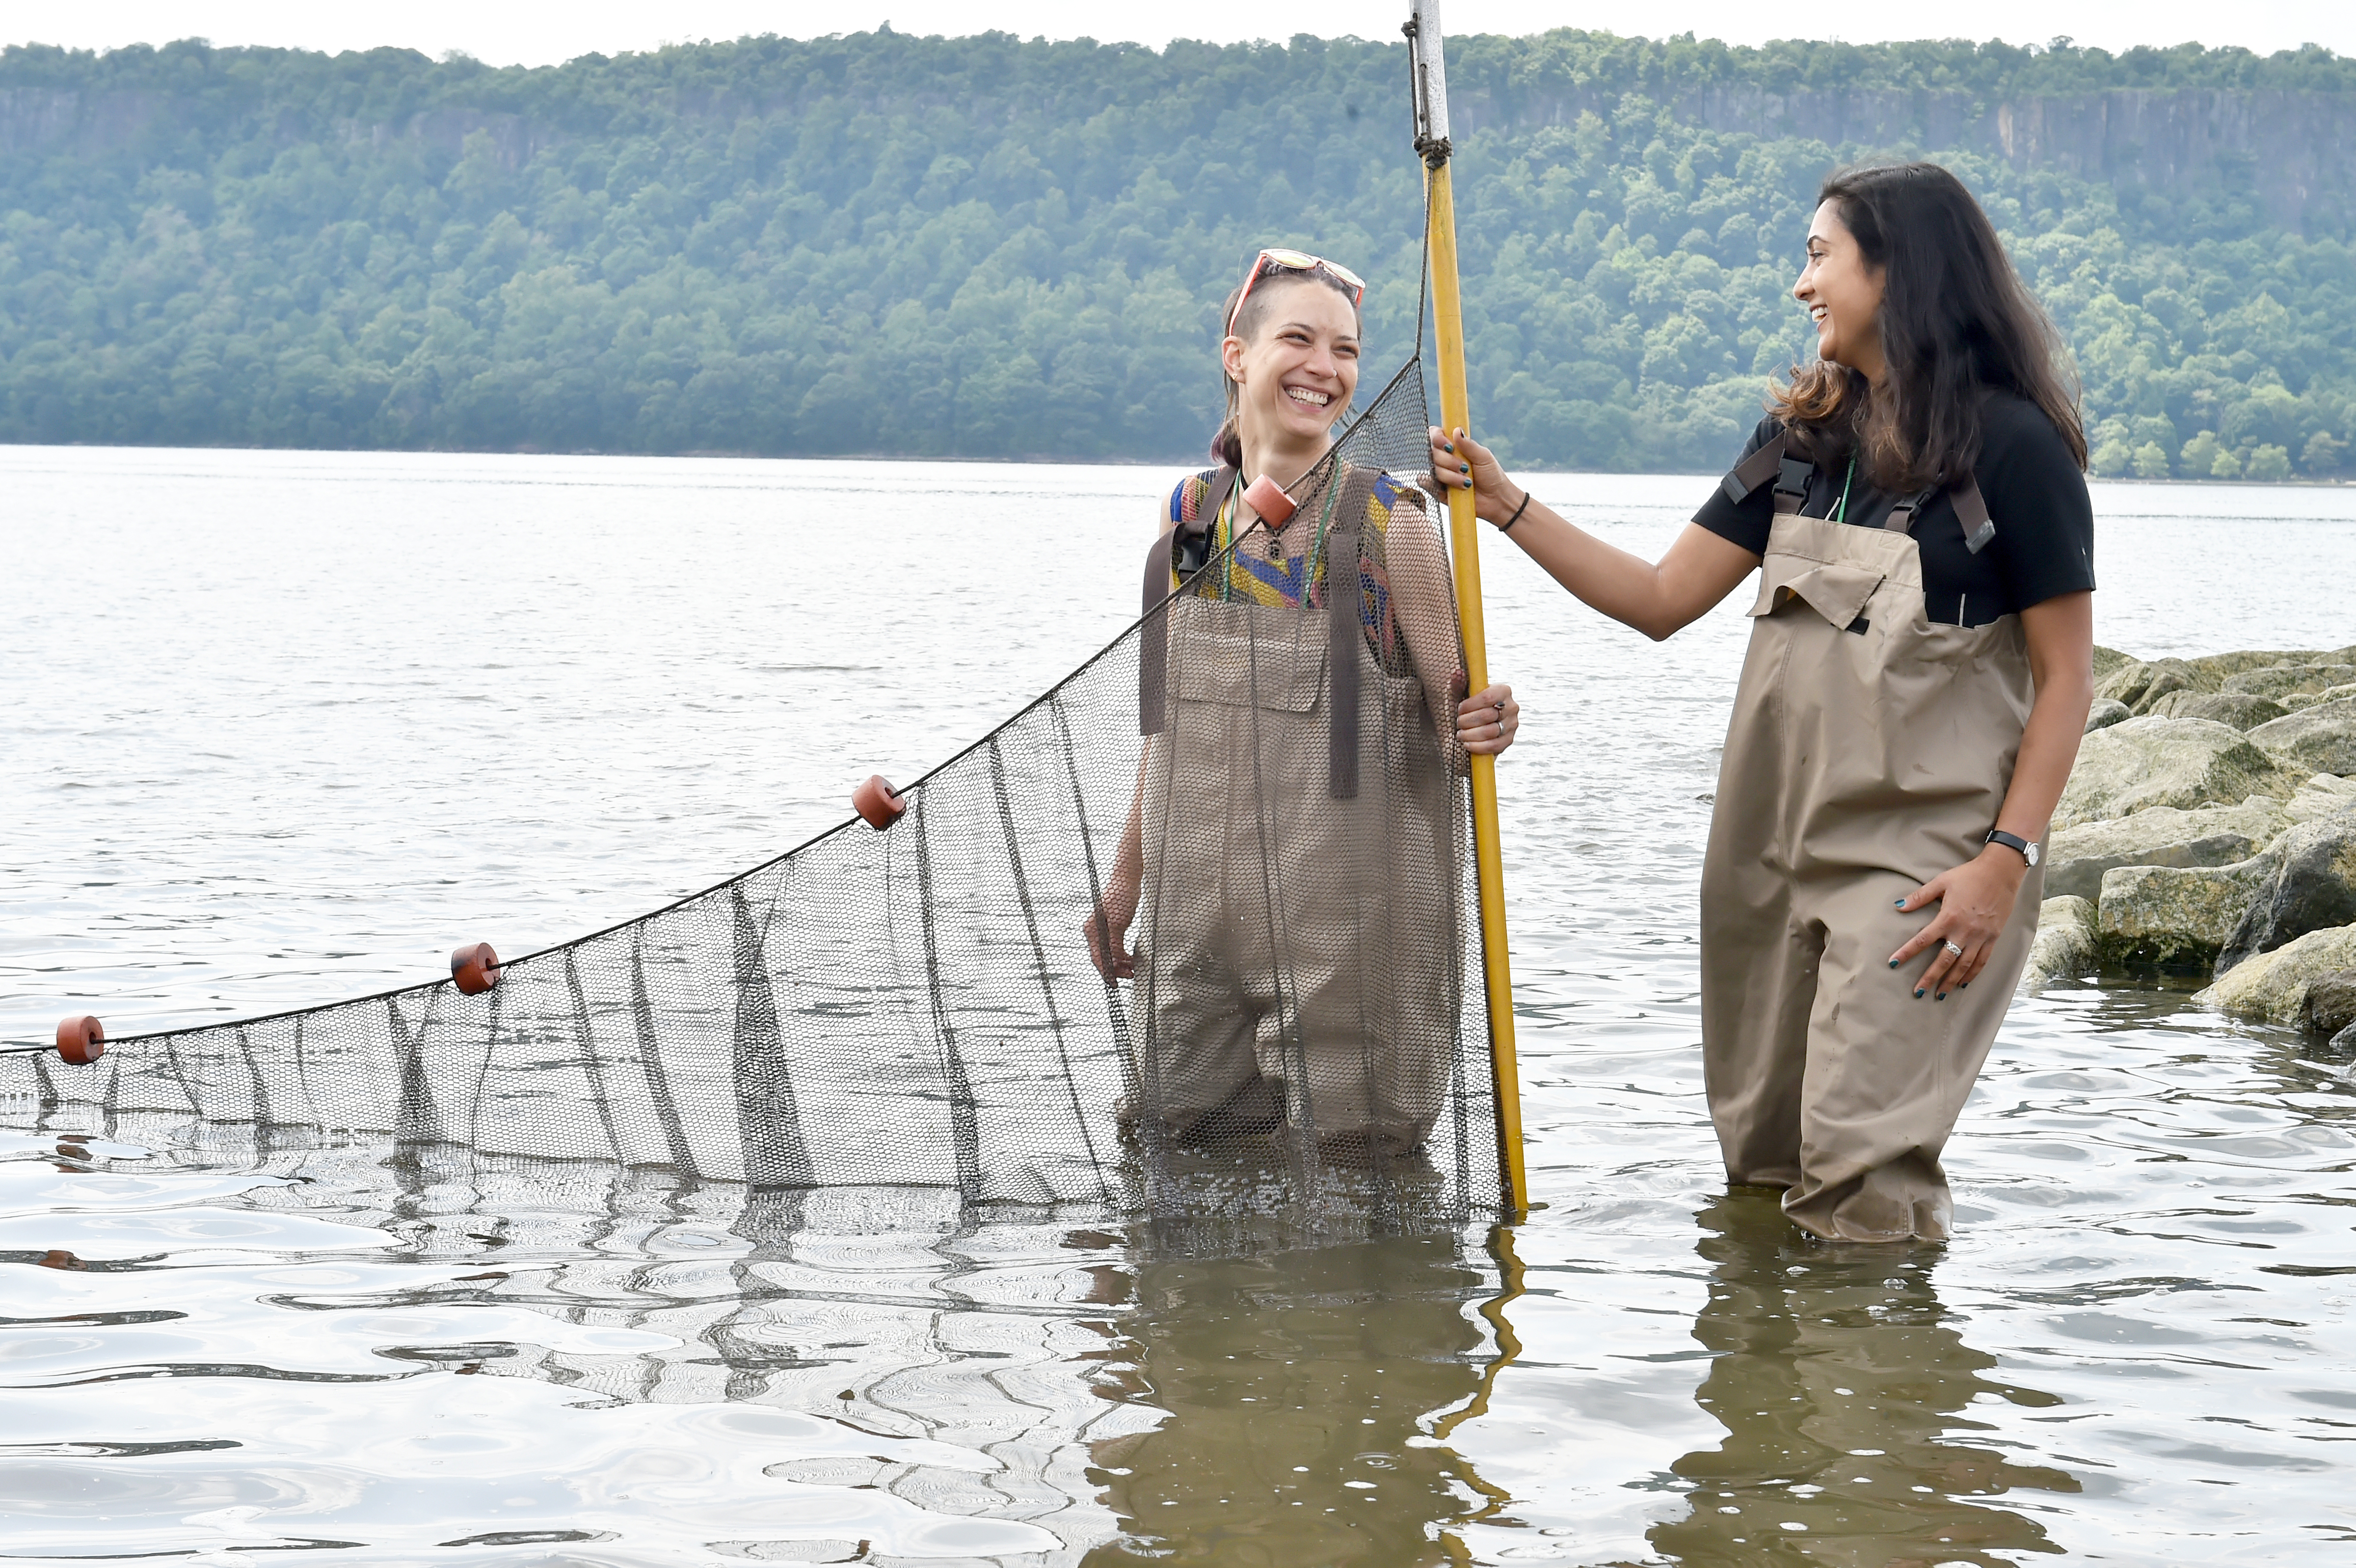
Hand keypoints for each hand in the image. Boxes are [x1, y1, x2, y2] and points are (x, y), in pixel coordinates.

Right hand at [1083, 883, 1137, 979]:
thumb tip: (1114, 960)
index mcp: (1092, 931)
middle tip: (1131, 975)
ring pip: (1110, 954)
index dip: (1107, 973)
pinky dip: (1123, 955)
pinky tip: (1132, 959)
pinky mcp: (1112, 928)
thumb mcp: (1119, 922)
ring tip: (1134, 970)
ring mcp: (1102, 930)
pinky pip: (1115, 947)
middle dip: (1116, 969)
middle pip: (1103, 957)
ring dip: (1121, 963)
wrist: (1127, 879)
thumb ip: (1115, 943)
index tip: (1115, 984)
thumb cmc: (1121, 896)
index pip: (1098, 958)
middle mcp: (1094, 932)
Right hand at [1425, 425, 1521, 525]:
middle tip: (1465, 468)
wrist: (1495, 499)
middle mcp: (1445, 458)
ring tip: (1466, 483)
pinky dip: (1432, 483)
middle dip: (1448, 461)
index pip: (1436, 434)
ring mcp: (1440, 473)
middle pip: (1432, 452)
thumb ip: (1468, 444)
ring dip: (1450, 476)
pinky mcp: (1437, 489)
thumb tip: (1457, 430)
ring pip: (1433, 468)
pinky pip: (1425, 483)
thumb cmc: (1492, 475)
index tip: (1449, 446)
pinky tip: (1446, 487)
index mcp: (1455, 446)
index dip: (1437, 438)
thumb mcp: (1483, 457)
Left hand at [1456, 681, 1519, 755]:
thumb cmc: (1466, 708)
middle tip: (1458, 723)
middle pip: (1487, 716)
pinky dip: (1477, 747)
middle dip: (1467, 721)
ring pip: (1489, 732)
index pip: (1487, 697)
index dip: (1469, 706)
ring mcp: (1512, 724)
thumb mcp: (1459, 695)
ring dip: (1470, 734)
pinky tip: (1467, 744)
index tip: (1459, 709)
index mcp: (1502, 690)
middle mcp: (1511, 706)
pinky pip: (1494, 746)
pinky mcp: (1509, 740)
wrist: (1471, 726)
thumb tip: (1457, 674)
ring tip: (1460, 734)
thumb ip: (1457, 684)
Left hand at [1888, 846, 2028, 998]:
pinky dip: (1973, 974)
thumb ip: (1920, 897)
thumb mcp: (1941, 882)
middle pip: (1944, 961)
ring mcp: (1980, 936)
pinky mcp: (1993, 937)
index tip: (1893, 963)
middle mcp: (1964, 931)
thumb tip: (1898, 906)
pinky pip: (1982, 961)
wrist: (2000, 873)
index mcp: (1948, 918)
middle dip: (1930, 978)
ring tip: (1940, 994)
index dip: (1907, 953)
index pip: (1922, 940)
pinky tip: (1964, 982)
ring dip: (1951, 981)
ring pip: (1964, 965)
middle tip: (1918, 993)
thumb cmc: (1969, 875)